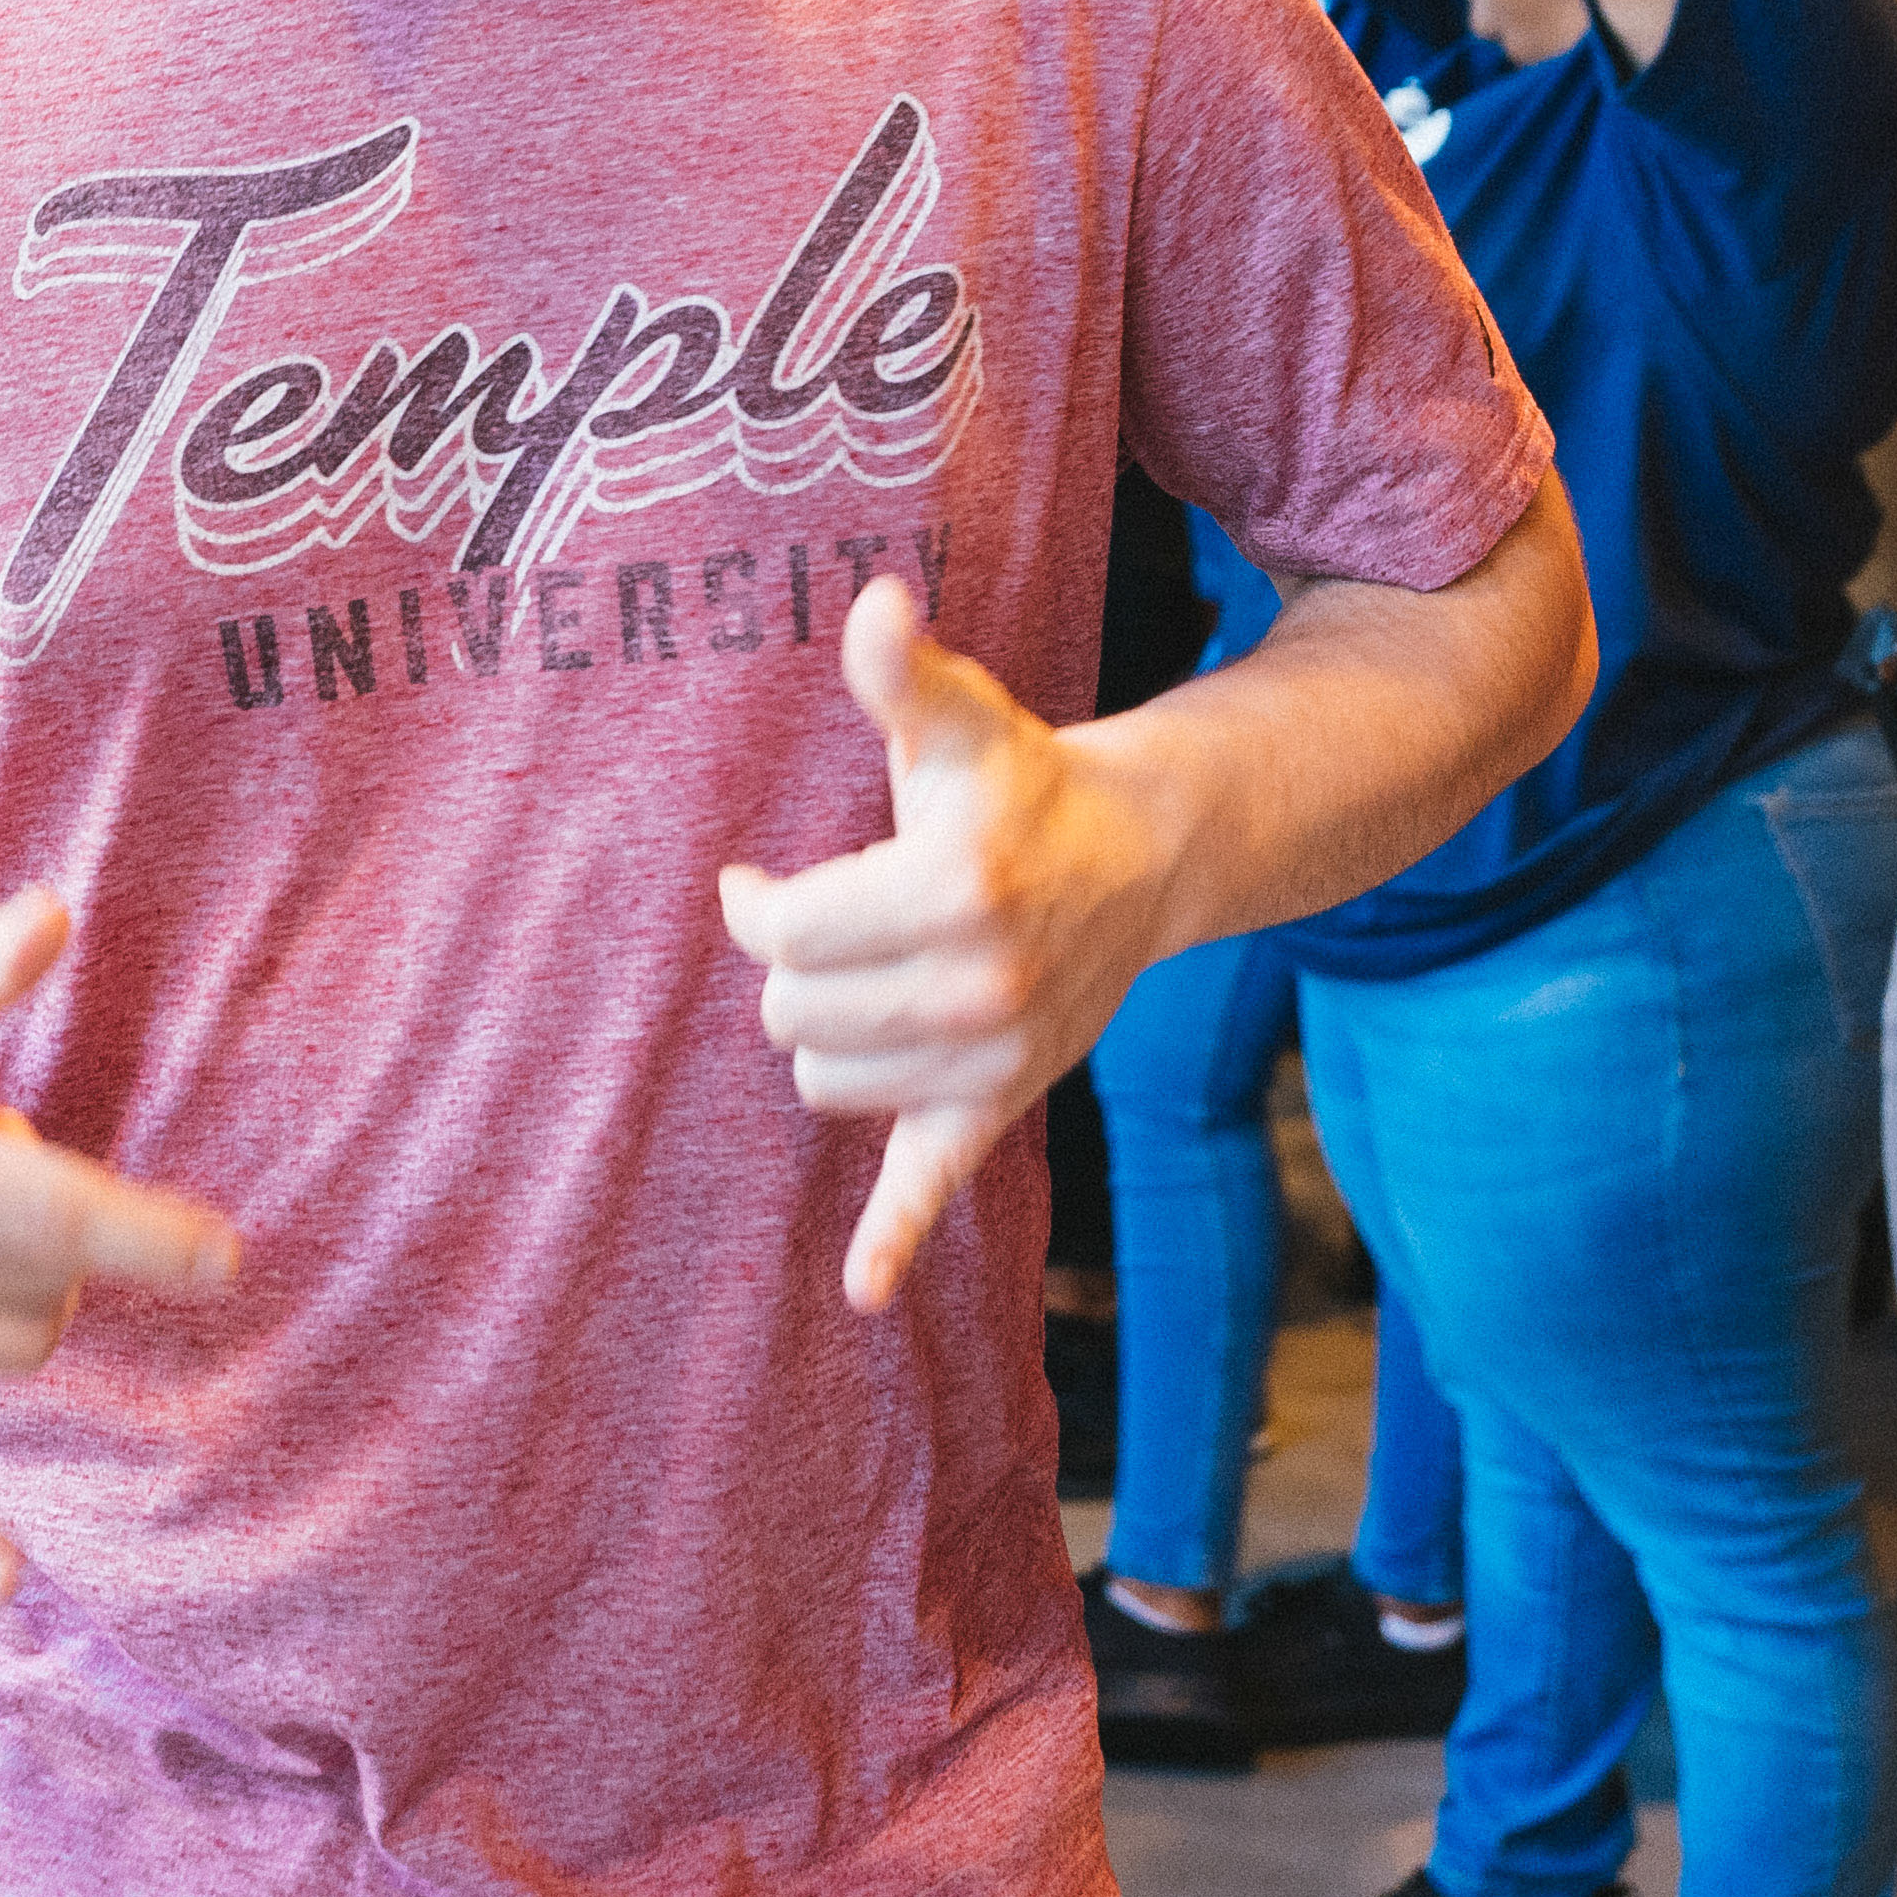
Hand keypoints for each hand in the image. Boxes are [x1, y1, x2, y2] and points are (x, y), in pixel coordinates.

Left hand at [715, 581, 1186, 1313]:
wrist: (1140, 857)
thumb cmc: (1019, 782)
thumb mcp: (959, 719)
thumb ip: (900, 670)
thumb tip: (870, 602)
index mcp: (956, 889)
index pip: (786, 934)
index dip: (756, 906)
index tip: (757, 884)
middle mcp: (979, 986)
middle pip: (794, 1014)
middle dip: (795, 969)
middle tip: (827, 926)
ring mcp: (991, 1058)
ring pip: (826, 1083)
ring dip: (825, 1036)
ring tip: (863, 981)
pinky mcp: (998, 1108)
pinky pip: (934, 1189)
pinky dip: (892, 1242)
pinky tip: (861, 1293)